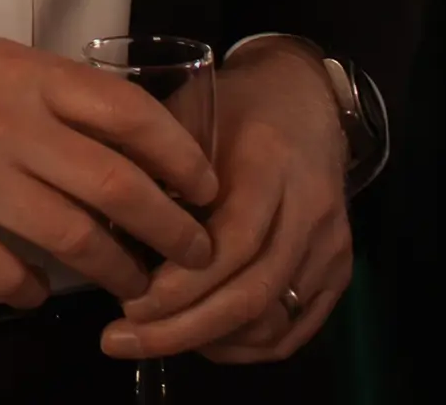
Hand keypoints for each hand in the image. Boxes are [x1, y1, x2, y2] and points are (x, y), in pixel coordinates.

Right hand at [0, 24, 221, 307]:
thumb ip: (46, 92)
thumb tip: (115, 133)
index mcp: (27, 75)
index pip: (130, 113)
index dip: (181, 156)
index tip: (205, 186)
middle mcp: (10, 125)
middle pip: (118, 185)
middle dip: (171, 229)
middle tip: (196, 253)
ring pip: (74, 237)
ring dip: (118, 271)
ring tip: (135, 288)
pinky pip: (5, 272)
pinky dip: (33, 292)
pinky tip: (39, 295)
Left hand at [107, 39, 349, 364]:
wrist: (308, 100)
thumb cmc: (236, 107)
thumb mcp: (189, 115)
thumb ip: (155, 167)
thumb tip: (104, 229)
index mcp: (269, 163)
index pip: (231, 243)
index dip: (180, 284)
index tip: (127, 303)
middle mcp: (310, 210)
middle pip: (252, 293)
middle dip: (184, 328)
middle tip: (123, 340)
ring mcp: (330, 245)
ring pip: (273, 320)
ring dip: (209, 340)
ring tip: (153, 339)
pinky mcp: (340, 270)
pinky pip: (294, 330)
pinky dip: (245, 345)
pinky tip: (202, 339)